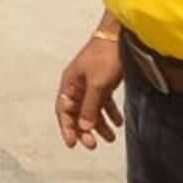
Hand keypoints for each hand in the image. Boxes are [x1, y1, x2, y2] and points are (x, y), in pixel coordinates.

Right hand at [55, 34, 123, 150]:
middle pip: (77, 113)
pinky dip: (110, 114)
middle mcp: (78, 85)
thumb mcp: (97, 84)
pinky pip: (104, 103)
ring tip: (111, 138)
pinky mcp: (103, 82)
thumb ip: (90, 107)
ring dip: (99, 125)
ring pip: (92, 110)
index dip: (67, 127)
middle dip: (85, 130)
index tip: (73, 144)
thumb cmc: (104, 58)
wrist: (119, 37)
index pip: (63, 110)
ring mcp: (91, 84)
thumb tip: (84, 127)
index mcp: (70, 83)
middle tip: (93, 144)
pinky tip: (119, 122)